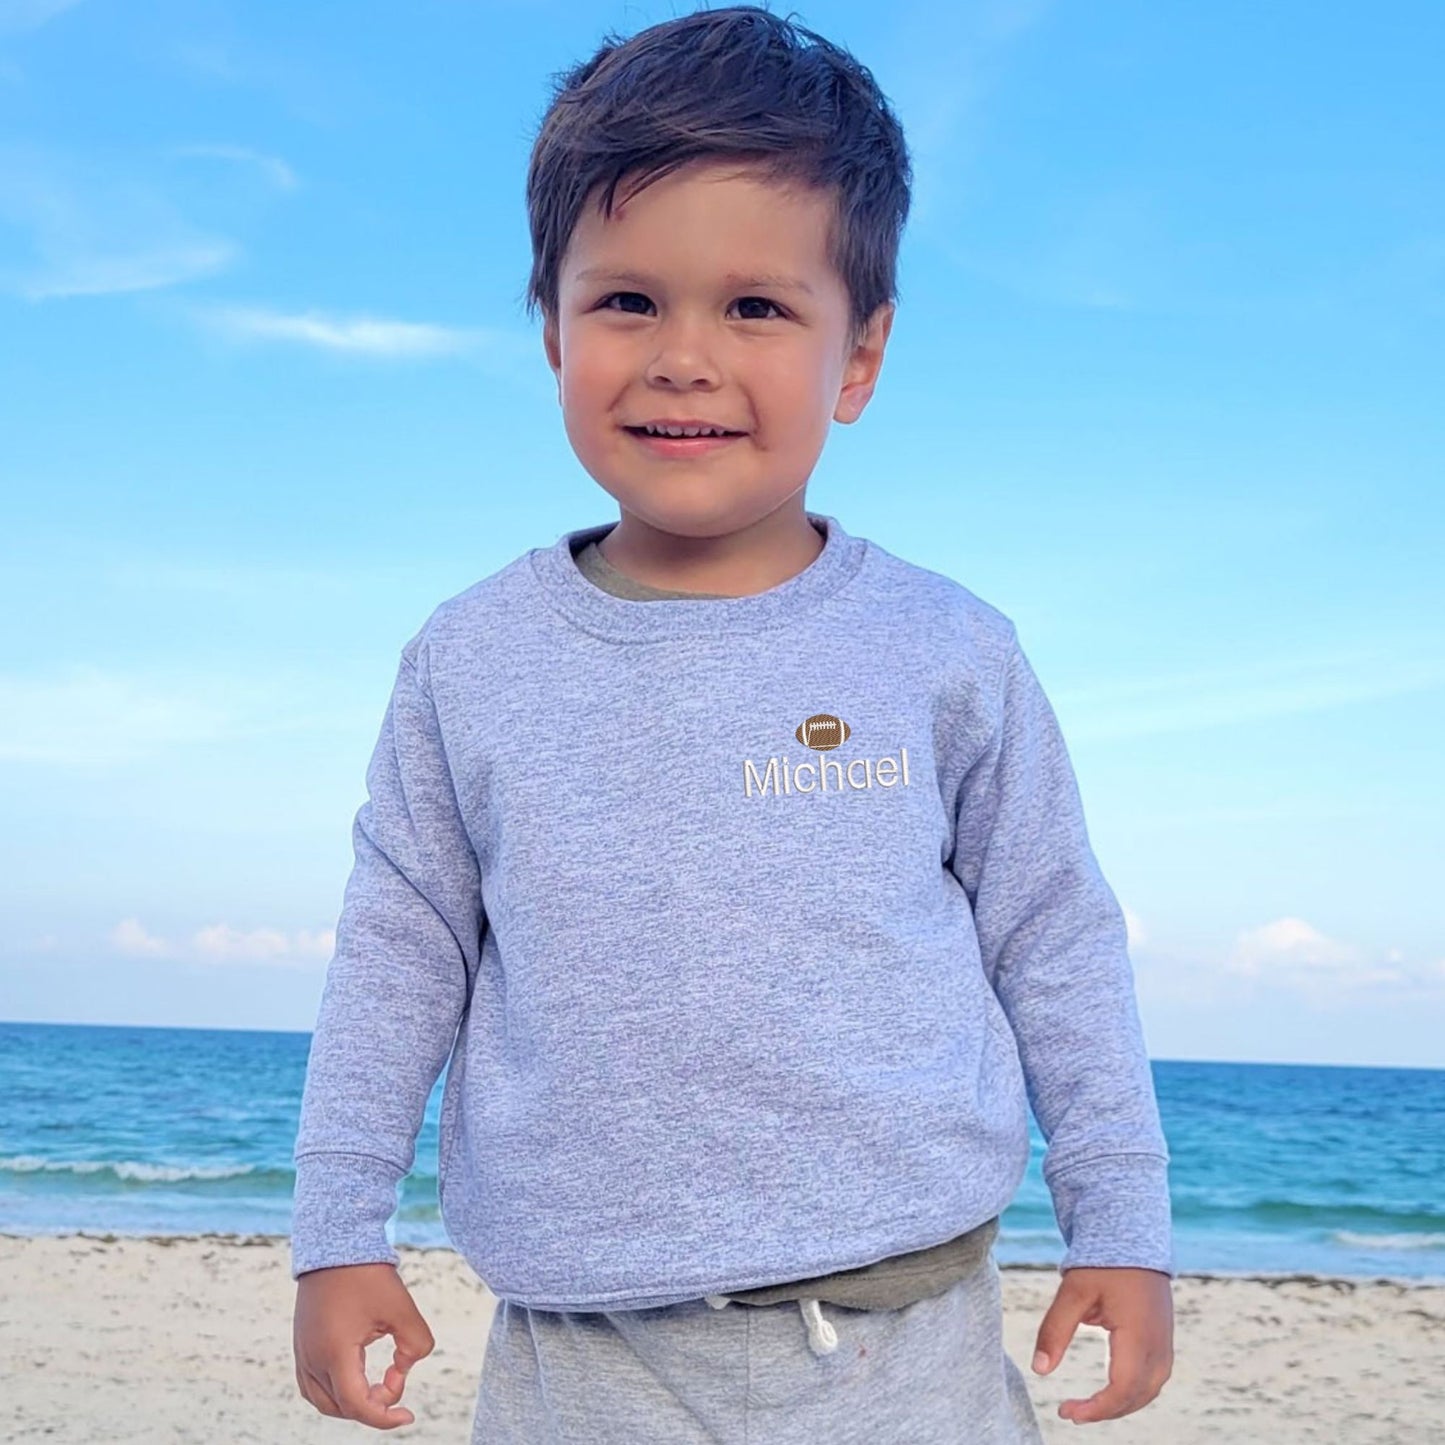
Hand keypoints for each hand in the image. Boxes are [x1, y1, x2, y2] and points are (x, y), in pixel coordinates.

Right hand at [294, 1262, 435, 1428]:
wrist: (335, 1243)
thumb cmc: (368, 1274)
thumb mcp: (402, 1308)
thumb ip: (415, 1344)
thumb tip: (407, 1368)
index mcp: (334, 1353)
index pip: (357, 1405)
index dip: (384, 1418)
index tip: (408, 1415)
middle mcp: (312, 1359)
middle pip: (340, 1407)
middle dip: (372, 1407)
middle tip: (396, 1384)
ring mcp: (302, 1352)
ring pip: (323, 1399)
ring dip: (351, 1402)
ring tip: (379, 1385)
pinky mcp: (301, 1342)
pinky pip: (312, 1384)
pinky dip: (335, 1391)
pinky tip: (358, 1375)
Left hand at [1030, 1266, 1172, 1424]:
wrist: (1132, 1235)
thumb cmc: (1102, 1262)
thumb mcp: (1073, 1292)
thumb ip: (1055, 1330)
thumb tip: (1039, 1370)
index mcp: (1139, 1335)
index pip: (1122, 1389)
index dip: (1096, 1409)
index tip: (1066, 1411)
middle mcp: (1159, 1344)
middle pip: (1137, 1396)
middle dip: (1105, 1411)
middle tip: (1070, 1411)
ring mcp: (1165, 1341)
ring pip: (1149, 1390)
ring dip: (1121, 1403)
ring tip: (1087, 1406)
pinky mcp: (1164, 1336)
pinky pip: (1154, 1376)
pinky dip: (1132, 1390)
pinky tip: (1110, 1389)